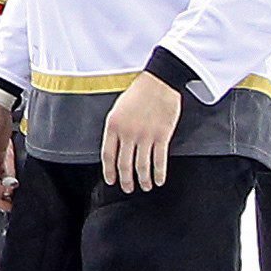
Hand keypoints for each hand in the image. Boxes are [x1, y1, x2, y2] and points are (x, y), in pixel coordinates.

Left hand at [101, 72, 182, 193]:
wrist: (159, 81)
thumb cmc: (138, 93)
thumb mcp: (118, 109)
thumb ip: (116, 129)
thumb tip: (116, 148)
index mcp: (113, 126)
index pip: (108, 155)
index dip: (109, 171)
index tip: (111, 180)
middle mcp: (127, 133)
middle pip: (124, 164)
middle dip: (126, 179)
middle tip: (127, 189)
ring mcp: (145, 135)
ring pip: (141, 165)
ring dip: (143, 179)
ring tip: (145, 187)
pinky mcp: (162, 135)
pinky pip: (159, 159)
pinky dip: (159, 172)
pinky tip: (159, 180)